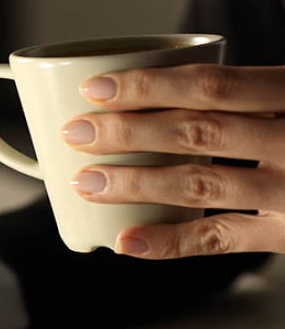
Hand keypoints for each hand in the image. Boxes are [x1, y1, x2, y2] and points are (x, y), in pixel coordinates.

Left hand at [61, 63, 284, 256]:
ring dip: (134, 183)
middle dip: (125, 132)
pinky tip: (125, 242)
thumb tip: (168, 88)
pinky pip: (222, 241)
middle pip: (196, 133)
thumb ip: (255, 94)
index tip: (95, 87)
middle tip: (73, 132)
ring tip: (83, 181)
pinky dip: (169, 243)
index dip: (148, 87)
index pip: (215, 85)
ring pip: (200, 186)